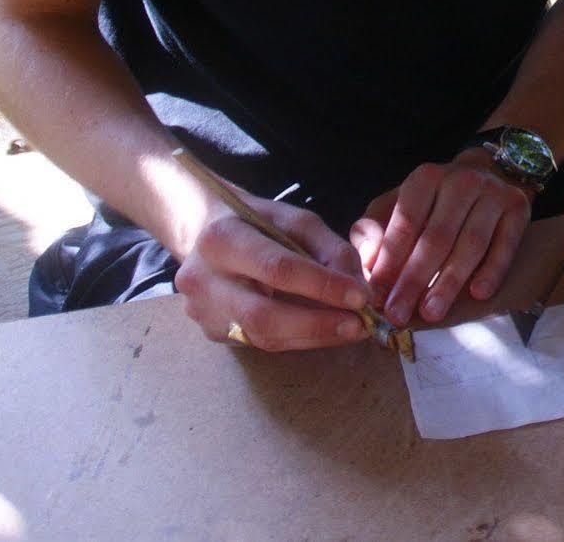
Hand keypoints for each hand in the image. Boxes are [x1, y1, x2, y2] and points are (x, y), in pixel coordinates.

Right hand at [175, 194, 372, 351]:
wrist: (203, 233)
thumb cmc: (256, 222)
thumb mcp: (295, 220)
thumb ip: (330, 249)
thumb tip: (358, 289)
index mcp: (223, 238)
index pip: (277, 268)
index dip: (322, 285)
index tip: (360, 297)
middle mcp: (203, 279)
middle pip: (264, 315)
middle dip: (318, 324)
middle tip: (359, 325)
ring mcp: (203, 311)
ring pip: (263, 337)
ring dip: (314, 336)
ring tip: (350, 330)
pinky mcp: (212, 332)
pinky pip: (260, 342)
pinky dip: (298, 339)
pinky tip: (323, 330)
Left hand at [351, 149, 531, 327]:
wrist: (489, 173)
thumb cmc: (433, 202)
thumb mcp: (396, 205)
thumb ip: (372, 231)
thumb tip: (367, 264)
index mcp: (425, 178)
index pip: (405, 224)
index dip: (390, 262)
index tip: (377, 297)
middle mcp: (461, 181)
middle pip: (436, 237)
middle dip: (415, 280)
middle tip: (398, 314)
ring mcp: (493, 193)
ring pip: (471, 243)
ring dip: (450, 282)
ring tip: (431, 313)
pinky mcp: (518, 207)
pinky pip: (506, 243)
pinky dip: (493, 269)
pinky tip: (478, 294)